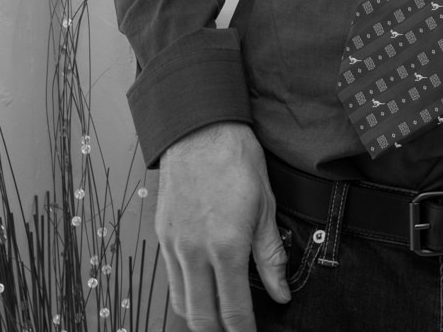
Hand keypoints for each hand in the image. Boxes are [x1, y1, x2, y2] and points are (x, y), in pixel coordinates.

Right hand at [156, 121, 288, 330]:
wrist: (200, 131)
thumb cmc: (235, 161)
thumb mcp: (266, 208)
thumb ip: (271, 256)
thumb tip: (280, 292)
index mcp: (226, 247)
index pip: (233, 310)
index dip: (244, 331)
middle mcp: (195, 252)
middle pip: (201, 317)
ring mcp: (174, 246)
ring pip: (181, 303)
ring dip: (200, 317)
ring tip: (219, 319)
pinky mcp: (162, 236)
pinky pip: (171, 279)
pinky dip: (185, 294)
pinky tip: (200, 292)